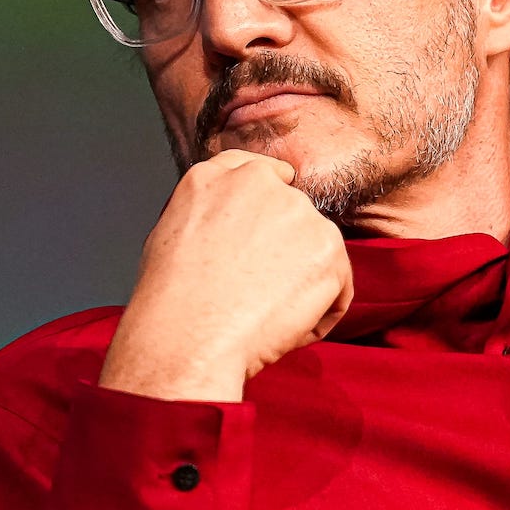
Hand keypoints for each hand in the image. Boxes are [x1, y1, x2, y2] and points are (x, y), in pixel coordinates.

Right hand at [97, 150, 352, 401]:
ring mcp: (300, 212)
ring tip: (262, 312)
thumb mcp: (171, 233)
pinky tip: (283, 325)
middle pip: (293, 217)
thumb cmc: (171, 301)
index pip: (261, 173)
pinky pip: (337, 287)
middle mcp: (263, 184)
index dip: (269, 205)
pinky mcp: (328, 247)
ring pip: (316, 253)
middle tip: (256, 291)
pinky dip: (319, 313)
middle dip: (285, 252)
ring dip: (301, 282)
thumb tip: (234, 227)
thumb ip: (212, 213)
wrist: (188, 337)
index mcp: (217, 176)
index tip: (267, 230)